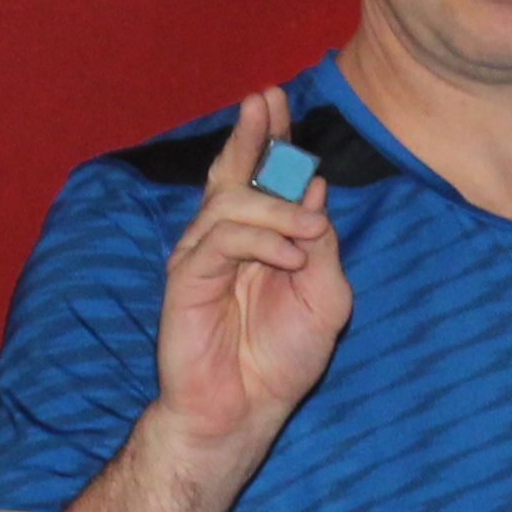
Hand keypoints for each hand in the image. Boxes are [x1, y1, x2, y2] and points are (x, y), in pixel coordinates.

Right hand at [151, 88, 351, 455]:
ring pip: (231, 203)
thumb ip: (320, 243)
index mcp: (258, 240)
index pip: (261, 178)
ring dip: (276, 208)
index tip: (276, 100)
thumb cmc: (281, 359)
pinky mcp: (185, 279)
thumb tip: (315, 188)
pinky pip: (221, 240)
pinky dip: (260, 241)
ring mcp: (200, 257)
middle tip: (265, 99)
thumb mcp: (325, 296)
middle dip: (251, 135)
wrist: (245, 412)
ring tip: (308, 229)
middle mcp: (225, 241)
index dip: (268, 139)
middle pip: (233, 173)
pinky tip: (287, 259)